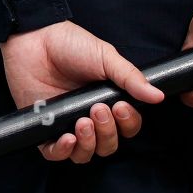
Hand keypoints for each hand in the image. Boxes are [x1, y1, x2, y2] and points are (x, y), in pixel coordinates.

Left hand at [0, 20, 162, 163]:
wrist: (35, 38)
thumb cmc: (71, 44)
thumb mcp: (106, 57)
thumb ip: (130, 78)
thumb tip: (157, 96)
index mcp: (107, 102)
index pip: (127, 127)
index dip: (127, 123)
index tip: (120, 107)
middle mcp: (88, 117)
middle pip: (108, 145)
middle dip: (107, 132)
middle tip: (98, 109)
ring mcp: (66, 125)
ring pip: (85, 154)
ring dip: (89, 143)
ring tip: (83, 122)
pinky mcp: (43, 129)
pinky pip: (55, 154)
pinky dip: (63, 152)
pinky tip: (67, 138)